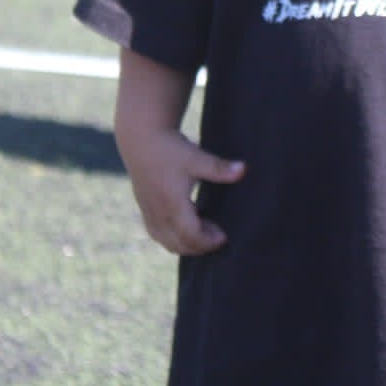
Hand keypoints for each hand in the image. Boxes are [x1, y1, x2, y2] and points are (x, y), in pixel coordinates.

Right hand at [120, 128, 245, 255]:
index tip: (223, 236)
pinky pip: (158, 234)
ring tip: (205, 232)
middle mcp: (158, 213)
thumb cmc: (170, 148)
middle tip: (217, 235)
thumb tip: (243, 169)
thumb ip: (219, 167)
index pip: (190, 235)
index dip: (208, 241)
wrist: (141, 139)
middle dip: (200, 246)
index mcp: (172, 204)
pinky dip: (173, 239)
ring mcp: (149, 212)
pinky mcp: (145, 209)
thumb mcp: (196, 157)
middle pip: (179, 244)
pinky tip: (187, 228)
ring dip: (186, 244)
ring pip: (166, 242)